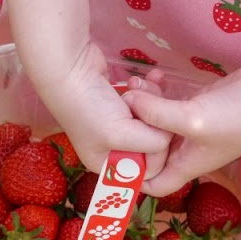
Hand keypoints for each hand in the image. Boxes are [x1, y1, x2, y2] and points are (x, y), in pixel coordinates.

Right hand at [32, 41, 171, 180]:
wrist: (71, 69)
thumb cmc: (89, 108)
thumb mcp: (119, 135)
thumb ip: (152, 144)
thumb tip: (169, 136)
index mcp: (108, 165)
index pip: (146, 170)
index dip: (157, 154)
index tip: (156, 133)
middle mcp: (115, 148)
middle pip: (154, 143)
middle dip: (156, 122)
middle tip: (145, 106)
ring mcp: (121, 124)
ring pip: (156, 119)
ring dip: (154, 99)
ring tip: (137, 88)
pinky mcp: (125, 103)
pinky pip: (152, 101)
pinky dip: (153, 88)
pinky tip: (150, 76)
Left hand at [124, 57, 240, 193]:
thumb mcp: (193, 119)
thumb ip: (157, 114)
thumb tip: (128, 102)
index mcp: (184, 165)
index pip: (149, 183)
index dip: (129, 176)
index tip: (110, 154)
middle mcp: (184, 149)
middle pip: (146, 149)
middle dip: (129, 131)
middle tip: (115, 108)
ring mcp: (190, 126)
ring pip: (154, 121)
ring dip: (141, 105)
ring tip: (132, 84)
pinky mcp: (197, 104)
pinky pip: (167, 102)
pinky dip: (156, 92)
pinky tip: (150, 77)